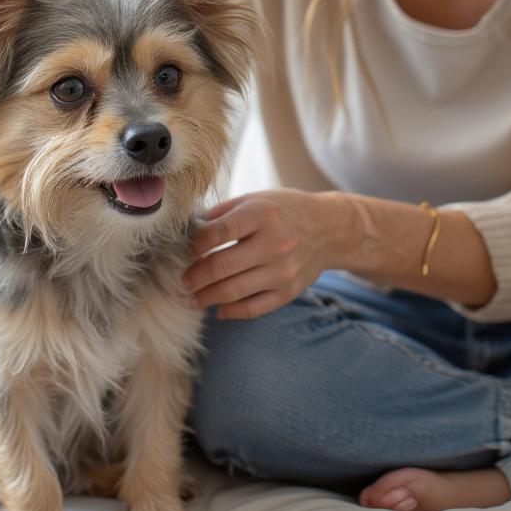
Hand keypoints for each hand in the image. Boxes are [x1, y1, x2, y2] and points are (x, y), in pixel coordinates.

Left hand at [182, 189, 341, 319]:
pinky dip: (231, 311)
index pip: (218, 232)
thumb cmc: (284, 210)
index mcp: (261, 214)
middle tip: (181, 282)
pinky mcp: (289, 291)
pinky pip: (254, 308)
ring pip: (233, 291)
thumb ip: (223, 212)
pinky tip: (218, 309)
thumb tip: (190, 230)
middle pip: (221, 266)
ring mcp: (282, 271)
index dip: (195, 245)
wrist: (329, 229)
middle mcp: (273, 243)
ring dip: (206, 298)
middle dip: (194, 277)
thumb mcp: (256, 198)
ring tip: (191, 298)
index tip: (186, 251)